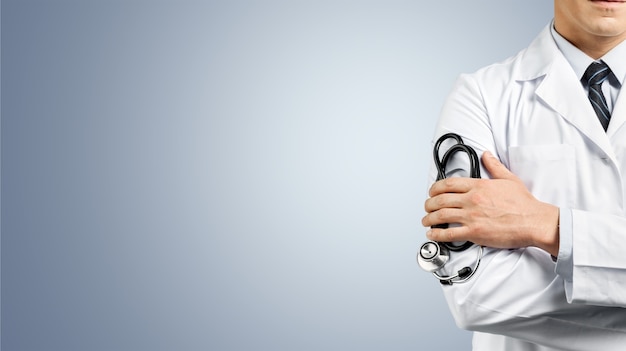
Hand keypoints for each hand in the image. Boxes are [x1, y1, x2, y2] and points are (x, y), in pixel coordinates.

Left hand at [422, 151, 559, 256]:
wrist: (534, 221)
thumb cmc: (524, 204)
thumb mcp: (509, 179)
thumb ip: (494, 166)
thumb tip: (487, 155)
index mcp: (479, 186)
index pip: (449, 184)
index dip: (435, 188)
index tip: (432, 192)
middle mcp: (472, 200)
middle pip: (441, 200)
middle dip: (429, 204)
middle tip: (427, 207)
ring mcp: (472, 216)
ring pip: (441, 215)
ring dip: (429, 218)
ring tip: (426, 220)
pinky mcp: (475, 233)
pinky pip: (450, 233)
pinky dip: (437, 234)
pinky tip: (433, 234)